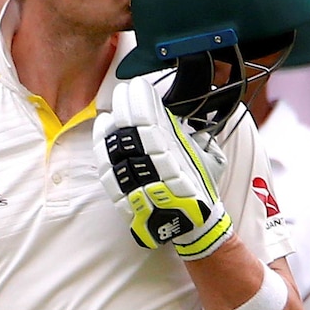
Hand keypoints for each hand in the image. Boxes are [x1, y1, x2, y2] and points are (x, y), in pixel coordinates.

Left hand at [93, 78, 232, 259]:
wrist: (194, 223)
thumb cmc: (200, 187)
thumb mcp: (207, 156)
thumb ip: (193, 136)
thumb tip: (177, 116)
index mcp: (175, 152)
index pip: (152, 119)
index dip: (142, 100)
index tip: (137, 86)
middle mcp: (154, 164)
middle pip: (131, 129)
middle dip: (125, 105)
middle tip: (123, 91)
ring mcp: (137, 179)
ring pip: (117, 146)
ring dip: (111, 125)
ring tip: (109, 111)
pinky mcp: (125, 194)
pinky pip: (109, 167)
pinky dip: (103, 147)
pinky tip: (102, 131)